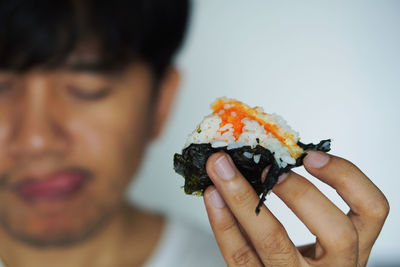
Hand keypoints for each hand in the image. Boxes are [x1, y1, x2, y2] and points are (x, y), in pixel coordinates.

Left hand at [203, 151, 388, 265]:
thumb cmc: (302, 263)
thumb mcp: (319, 238)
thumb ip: (310, 206)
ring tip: (222, 170)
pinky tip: (214, 197)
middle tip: (267, 166)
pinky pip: (241, 256)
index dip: (346, 177)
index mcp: (352, 248)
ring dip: (243, 198)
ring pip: (275, 242)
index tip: (311, 156)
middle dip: (299, 192)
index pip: (373, 210)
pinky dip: (223, 223)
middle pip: (335, 232)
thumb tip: (270, 155)